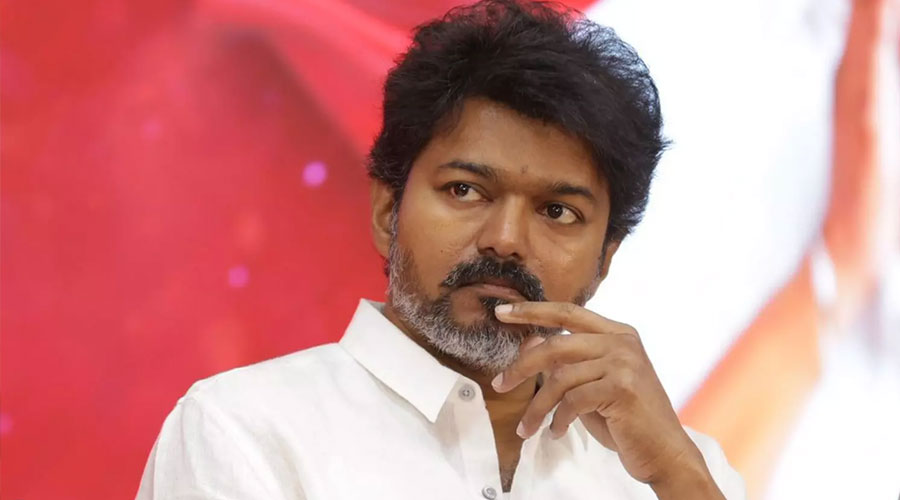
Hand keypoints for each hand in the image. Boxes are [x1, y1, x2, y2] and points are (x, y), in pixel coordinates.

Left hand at [492, 302, 721, 494]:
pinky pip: (573, 401)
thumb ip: (565, 363)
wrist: (665, 453)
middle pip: (556, 344)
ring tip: (526, 428)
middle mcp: (622, 342)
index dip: (532, 311)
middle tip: (499, 385)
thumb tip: (527, 343)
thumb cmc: (626, 420)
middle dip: (521, 367)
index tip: (502, 312)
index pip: (567, 312)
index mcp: (617, 333)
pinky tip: (556, 432)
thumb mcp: (591, 385)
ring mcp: (624, 363)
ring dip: (537, 407)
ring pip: (560, 378)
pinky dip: (558, 420)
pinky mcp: (622, 388)